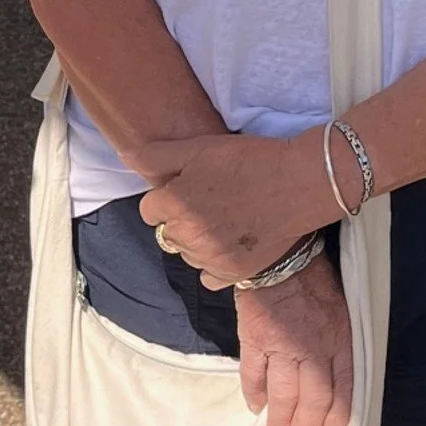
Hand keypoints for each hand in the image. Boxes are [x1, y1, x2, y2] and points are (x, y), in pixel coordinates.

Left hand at [138, 132, 324, 288]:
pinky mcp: (233, 273)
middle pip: (166, 233)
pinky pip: (208, 277)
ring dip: (197, 242)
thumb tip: (125, 158)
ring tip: (225, 220)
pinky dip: (214, 265)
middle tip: (210, 201)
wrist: (300, 182)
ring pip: (186, 255)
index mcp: (172, 205)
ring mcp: (209, 258)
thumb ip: (157, 156)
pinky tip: (231, 244)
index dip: (168, 197)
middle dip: (180, 220)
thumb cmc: (249, 160)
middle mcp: (186, 236)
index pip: (149, 210)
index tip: (189, 188)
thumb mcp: (199, 147)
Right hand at [236, 258, 352, 425]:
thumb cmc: (315, 279)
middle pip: (311, 400)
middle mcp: (313, 348)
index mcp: (338, 340)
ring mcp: (282, 345)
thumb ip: (339, 344)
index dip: (334, 419)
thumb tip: (332, 380)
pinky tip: (256, 409)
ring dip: (279, 424)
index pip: (341, 390)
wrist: (278, 253)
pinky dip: (254, 394)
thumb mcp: (342, 310)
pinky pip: (253, 373)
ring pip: (283, 395)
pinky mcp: (254, 338)